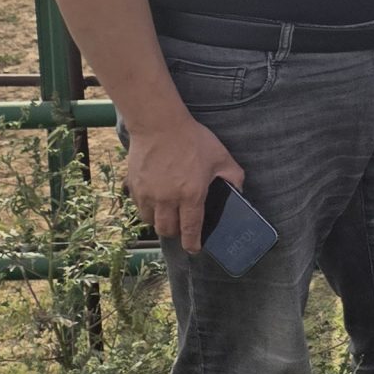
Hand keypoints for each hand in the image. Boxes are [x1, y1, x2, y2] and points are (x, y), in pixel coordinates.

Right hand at [124, 119, 244, 253]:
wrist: (159, 124)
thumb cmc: (192, 139)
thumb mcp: (221, 157)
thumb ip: (234, 177)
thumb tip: (239, 192)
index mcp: (191, 195)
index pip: (191, 229)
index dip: (192, 243)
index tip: (194, 249)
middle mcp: (167, 199)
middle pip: (167, 230)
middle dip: (176, 233)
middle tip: (182, 229)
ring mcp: (147, 193)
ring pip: (151, 220)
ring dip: (160, 222)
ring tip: (169, 214)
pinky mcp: (133, 186)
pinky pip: (139, 206)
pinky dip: (147, 209)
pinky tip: (155, 200)